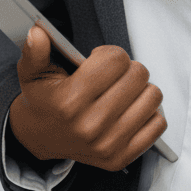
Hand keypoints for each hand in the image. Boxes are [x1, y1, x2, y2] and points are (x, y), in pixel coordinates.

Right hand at [8, 26, 166, 171]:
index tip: (100, 60)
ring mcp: (108, 144)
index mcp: (69, 101)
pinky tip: (130, 110)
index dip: (110, 54)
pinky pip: (158, 124)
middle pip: (138, 75)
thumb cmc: (44, 101)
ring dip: (140, 89)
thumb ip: (35, 51)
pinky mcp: (122, 157)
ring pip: (152, 96)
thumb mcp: (33, 73)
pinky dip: (148, 113)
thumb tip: (37, 32)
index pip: (117, 60)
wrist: (40, 138)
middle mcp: (90, 126)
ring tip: (122, 91)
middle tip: (112, 76)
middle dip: (127, 69)